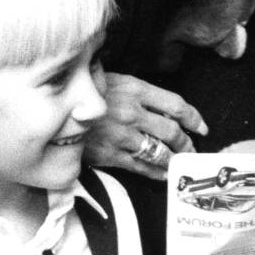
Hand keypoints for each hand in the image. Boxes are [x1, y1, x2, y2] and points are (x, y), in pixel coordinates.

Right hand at [86, 70, 206, 180]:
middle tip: (192, 149)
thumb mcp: (114, 80)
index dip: (194, 118)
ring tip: (180, 163)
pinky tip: (163, 174)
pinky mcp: (109, 155)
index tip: (202, 127)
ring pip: (159, 151)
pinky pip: (140, 166)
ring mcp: (121, 135)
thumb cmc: (85, 93)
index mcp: (136, 89)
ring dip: (173, 159)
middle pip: (172, 131)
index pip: (176, 104)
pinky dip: (155, 172)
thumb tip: (164, 105)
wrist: (53, 111)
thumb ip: (140, 92)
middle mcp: (132, 112)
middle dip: (186, 143)